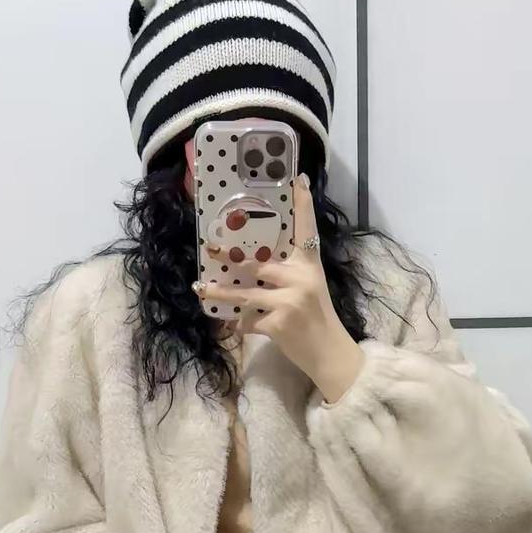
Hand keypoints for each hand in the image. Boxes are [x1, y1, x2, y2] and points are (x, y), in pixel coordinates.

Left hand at [195, 175, 364, 402]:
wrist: (330, 354)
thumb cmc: (317, 319)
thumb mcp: (310, 288)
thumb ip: (288, 273)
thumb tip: (250, 267)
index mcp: (310, 265)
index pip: (307, 228)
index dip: (303, 203)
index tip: (298, 178)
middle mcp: (300, 278)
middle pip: (258, 264)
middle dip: (231, 260)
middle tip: (210, 249)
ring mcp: (289, 301)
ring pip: (245, 294)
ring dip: (221, 292)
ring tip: (201, 289)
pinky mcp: (279, 324)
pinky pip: (249, 321)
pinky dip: (242, 325)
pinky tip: (238, 326)